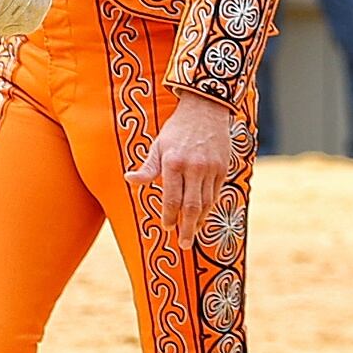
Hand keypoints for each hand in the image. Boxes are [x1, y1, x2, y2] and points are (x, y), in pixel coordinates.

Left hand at [128, 92, 238, 254]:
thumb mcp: (159, 145)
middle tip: (184, 244)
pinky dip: (209, 206)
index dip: (169, 217)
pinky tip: (203, 214)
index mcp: (174, 162)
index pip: (171, 199)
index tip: (167, 227)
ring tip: (193, 232)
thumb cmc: (178, 128)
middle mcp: (194, 167)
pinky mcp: (223, 167)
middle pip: (191, 206)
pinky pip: (216, 192)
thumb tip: (129, 179)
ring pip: (206, 202)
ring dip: (199, 220)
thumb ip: (147, 167)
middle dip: (187, 228)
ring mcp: (211, 168)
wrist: (207, 107)